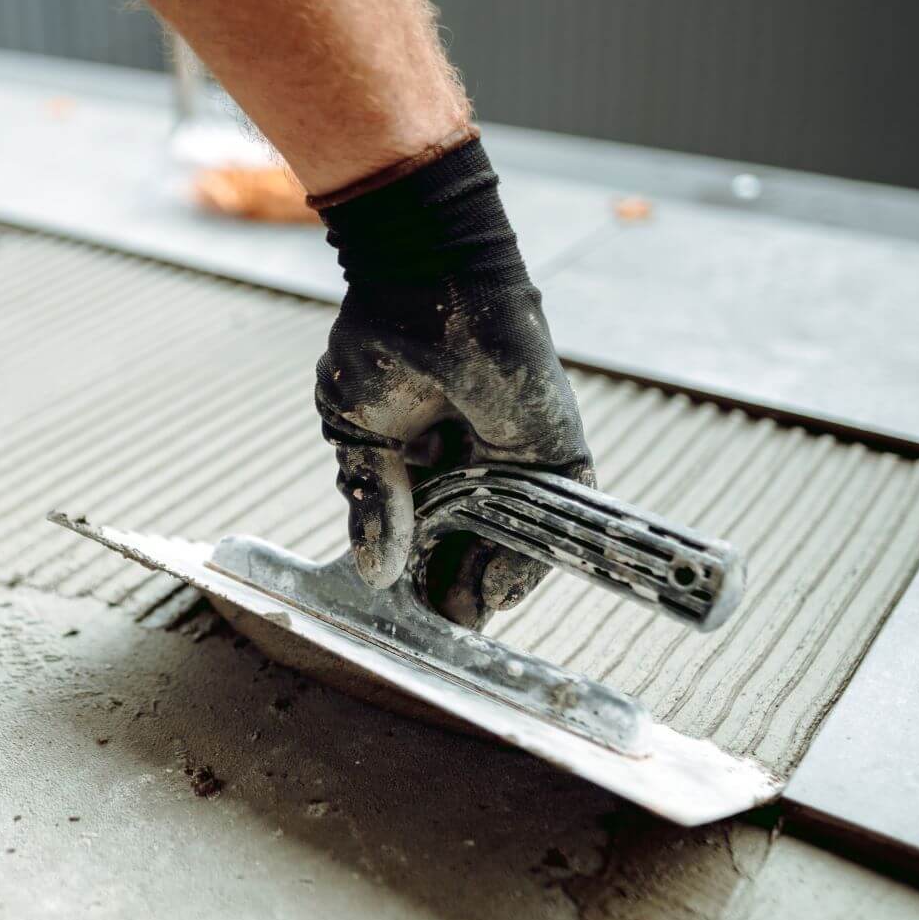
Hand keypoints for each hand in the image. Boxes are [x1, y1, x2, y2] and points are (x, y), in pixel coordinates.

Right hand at [313, 137, 593, 627]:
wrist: (431, 284)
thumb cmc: (385, 343)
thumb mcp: (360, 434)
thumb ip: (372, 500)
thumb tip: (373, 570)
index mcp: (429, 463)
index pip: (427, 539)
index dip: (412, 578)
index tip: (397, 618)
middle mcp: (476, 470)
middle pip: (467, 552)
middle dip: (447, 594)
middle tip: (426, 635)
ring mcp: (518, 468)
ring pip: (507, 550)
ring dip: (481, 592)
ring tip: (451, 626)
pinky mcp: (559, 460)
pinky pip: (548, 530)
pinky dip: (520, 569)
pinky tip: (485, 597)